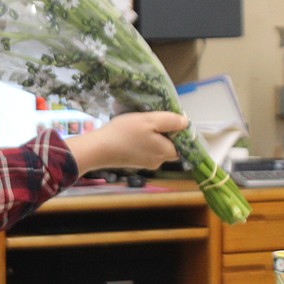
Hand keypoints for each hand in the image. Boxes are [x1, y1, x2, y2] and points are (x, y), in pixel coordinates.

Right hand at [65, 111, 186, 174]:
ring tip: (137, 125)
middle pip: (168, 145)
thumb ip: (170, 121)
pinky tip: (130, 135)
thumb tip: (185, 123)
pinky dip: (140, 142)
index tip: (164, 119)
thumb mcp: (150, 120)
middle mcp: (158, 162)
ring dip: (150, 136)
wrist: (98, 149)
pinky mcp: (133, 163)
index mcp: (166, 152)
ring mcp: (145, 164)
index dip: (176, 130)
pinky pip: (144, 150)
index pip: (182, 142)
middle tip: (148, 120)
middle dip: (162, 132)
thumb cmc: (125, 132)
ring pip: (155, 147)